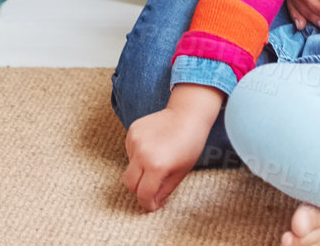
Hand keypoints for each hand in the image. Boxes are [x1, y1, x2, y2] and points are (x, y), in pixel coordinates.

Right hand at [122, 85, 221, 210]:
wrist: (188, 113)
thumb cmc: (190, 143)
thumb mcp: (181, 172)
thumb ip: (165, 190)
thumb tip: (153, 203)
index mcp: (156, 166)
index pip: (143, 194)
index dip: (147, 204)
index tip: (152, 206)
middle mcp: (142, 153)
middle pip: (130, 183)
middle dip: (139, 191)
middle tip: (151, 189)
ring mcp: (134, 140)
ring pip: (130, 167)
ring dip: (140, 170)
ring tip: (158, 160)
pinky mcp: (131, 131)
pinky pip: (130, 151)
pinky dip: (138, 156)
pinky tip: (153, 148)